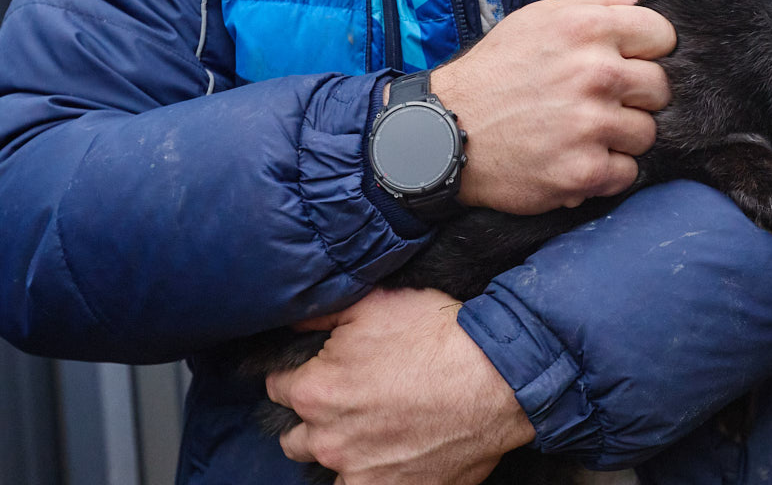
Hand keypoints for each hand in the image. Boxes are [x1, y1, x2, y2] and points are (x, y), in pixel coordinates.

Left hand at [268, 288, 535, 484]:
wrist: (495, 378)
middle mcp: (328, 440)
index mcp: (316, 391)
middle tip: (345, 402)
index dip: (298, 375)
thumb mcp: (375, 304)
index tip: (319, 371)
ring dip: (339, 450)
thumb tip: (292, 321)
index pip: (276, 387)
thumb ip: (321, 315)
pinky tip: (388, 455)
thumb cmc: (436, 337)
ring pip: (326, 467)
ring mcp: (359, 473)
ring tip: (368, 433)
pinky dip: (370, 474)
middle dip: (312, 419)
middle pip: (294, 437)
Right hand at [433, 0, 674, 213]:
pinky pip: (628, 172)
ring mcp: (590, 125)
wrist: (447, 130)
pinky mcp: (583, 171)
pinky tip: (576, 157)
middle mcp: (594, 73)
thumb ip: (597, 2)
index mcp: (587, 28)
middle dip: (637, 97)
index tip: (629, 63)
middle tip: (600, 102)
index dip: (649, 51)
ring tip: (583, 132)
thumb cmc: (496, 72)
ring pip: (648, 133)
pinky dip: (606, 171)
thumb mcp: (538, 17)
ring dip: (621, 137)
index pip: (664, 35)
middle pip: (661, 88)